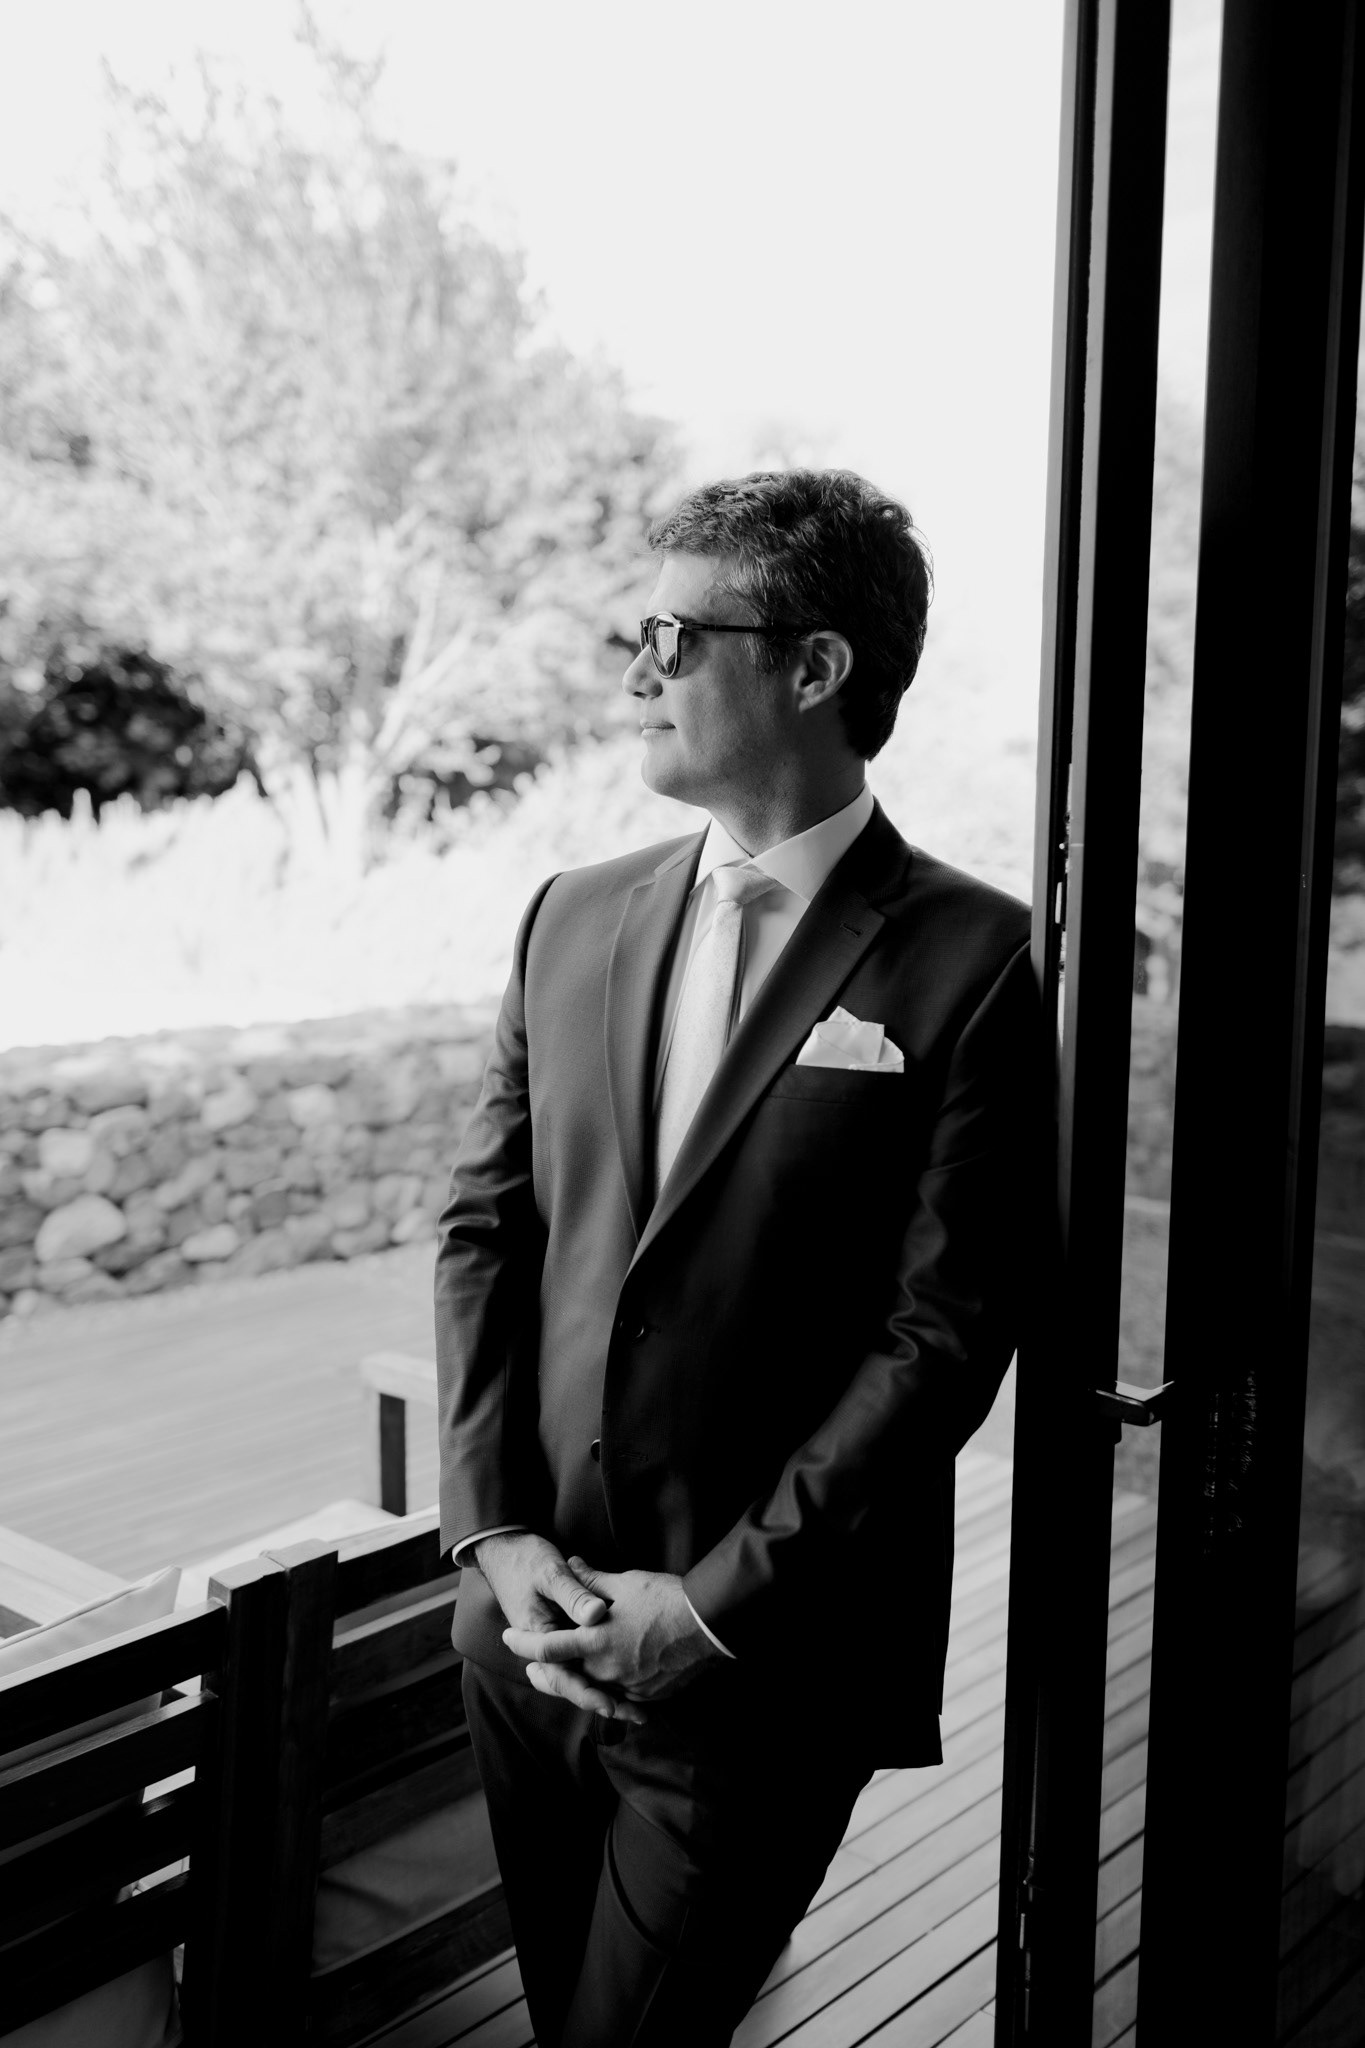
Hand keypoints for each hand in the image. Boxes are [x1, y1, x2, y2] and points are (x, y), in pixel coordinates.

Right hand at [473, 1532, 645, 1723]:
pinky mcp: (562, 1630)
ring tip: (638, 1707)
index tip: (612, 1706)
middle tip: (637, 1715)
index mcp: (540, 1634)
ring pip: (580, 1673)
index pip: (563, 1675)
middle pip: (575, 1682)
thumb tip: (597, 1614)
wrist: (503, 1549)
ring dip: (606, 1689)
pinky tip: (627, 1678)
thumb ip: (574, 1595)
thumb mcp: (550, 1573)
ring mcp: (554, 1638)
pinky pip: (581, 1657)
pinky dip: (602, 1669)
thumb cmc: (525, 1559)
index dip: (588, 1692)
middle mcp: (546, 1643)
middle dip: (605, 1699)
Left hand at [501, 1558, 725, 1703]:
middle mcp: (606, 1670)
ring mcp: (627, 1686)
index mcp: (594, 1641)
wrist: (708, 1625)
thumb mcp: (624, 1583)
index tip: (509, 1639)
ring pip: (593, 1689)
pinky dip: (609, 1689)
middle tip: (532, 1671)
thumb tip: (574, 1564)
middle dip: (546, 1674)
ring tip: (568, 1675)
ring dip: (578, 1682)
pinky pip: (620, 1696)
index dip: (523, 1644)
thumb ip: (592, 1580)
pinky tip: (606, 1684)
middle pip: (565, 1678)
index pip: (547, 1648)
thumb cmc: (664, 1599)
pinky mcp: (648, 1696)